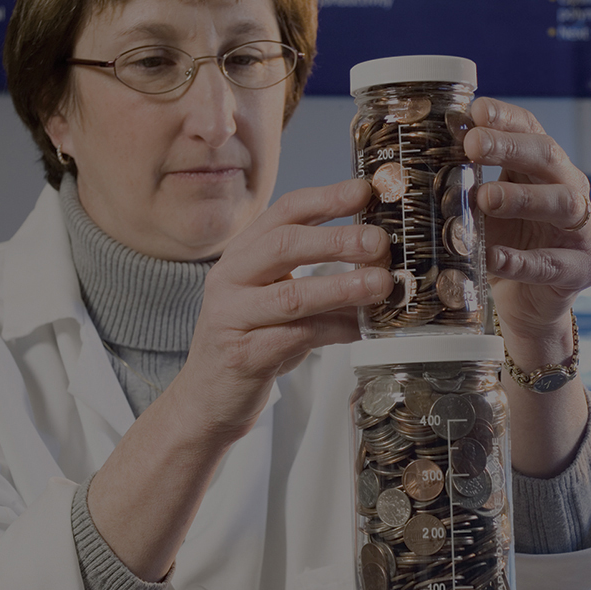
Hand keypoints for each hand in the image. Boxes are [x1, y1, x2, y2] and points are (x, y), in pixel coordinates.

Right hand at [177, 179, 392, 442]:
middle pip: (284, 246)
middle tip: (379, 242)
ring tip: (380, 284)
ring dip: (342, 287)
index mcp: (241, 255)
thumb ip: (317, 278)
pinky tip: (362, 328)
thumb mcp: (278, 301)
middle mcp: (230, 279)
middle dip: (337, 240)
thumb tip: (381, 264)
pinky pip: (298, 337)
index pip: (284, 212)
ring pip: (292, 295)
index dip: (326, 198)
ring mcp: (231, 317)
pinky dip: (336, 331)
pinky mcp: (243, 355)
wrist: (209, 398)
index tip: (365, 192)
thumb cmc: (252, 342)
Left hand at [463, 98, 590, 356]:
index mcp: (543, 171)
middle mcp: (570, 191)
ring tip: (485, 197)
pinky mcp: (583, 268)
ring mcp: (581, 230)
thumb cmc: (501, 249)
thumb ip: (458, 190)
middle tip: (470, 145)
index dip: (505, 118)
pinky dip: (523, 260)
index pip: (530, 131)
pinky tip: (495, 257)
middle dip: (509, 147)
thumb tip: (412, 164)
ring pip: (564, 203)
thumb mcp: (476, 215)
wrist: (525, 305)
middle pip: (548, 157)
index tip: (474, 110)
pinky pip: (554, 262)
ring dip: (522, 197)